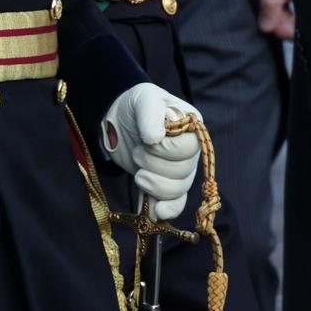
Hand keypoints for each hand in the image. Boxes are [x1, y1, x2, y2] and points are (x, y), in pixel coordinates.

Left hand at [103, 83, 201, 219]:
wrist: (119, 122)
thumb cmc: (137, 106)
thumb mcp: (144, 98)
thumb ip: (151, 114)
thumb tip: (155, 138)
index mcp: (191, 128)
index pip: (190, 148)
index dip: (168, 149)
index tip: (148, 141)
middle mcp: (190, 152)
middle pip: (184, 171)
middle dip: (155, 165)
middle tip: (137, 152)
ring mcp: (180, 171)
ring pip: (178, 189)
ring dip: (155, 185)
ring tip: (138, 173)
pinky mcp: (166, 185)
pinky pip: (176, 204)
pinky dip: (167, 209)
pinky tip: (157, 211)